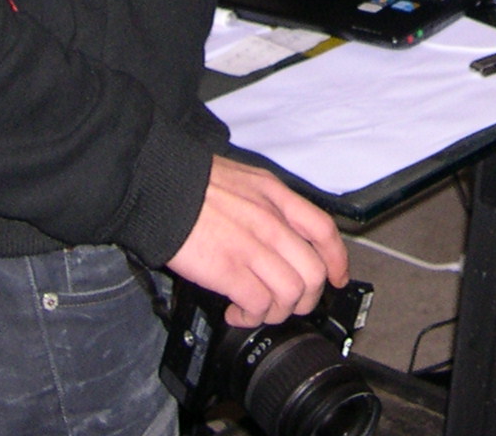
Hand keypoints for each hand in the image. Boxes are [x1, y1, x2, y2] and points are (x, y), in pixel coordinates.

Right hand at [167, 156, 348, 328]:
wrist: (158, 186)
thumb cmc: (191, 184)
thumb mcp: (243, 180)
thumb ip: (266, 204)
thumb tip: (279, 234)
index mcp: (275, 196)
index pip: (323, 230)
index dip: (336, 261)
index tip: (337, 279)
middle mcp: (271, 221)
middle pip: (314, 273)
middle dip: (304, 299)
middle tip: (285, 304)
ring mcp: (252, 246)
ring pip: (291, 294)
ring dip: (276, 311)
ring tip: (257, 310)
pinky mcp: (229, 269)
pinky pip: (259, 305)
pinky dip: (252, 316)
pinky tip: (237, 311)